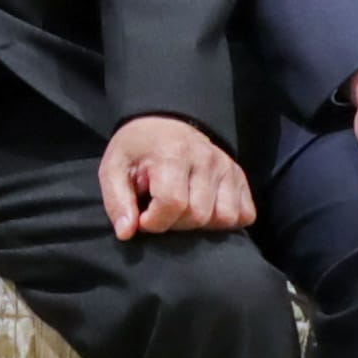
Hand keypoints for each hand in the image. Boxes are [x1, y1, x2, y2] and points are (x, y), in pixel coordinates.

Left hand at [101, 116, 253, 236]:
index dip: (154, 221)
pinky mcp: (239, 176)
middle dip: (175, 223)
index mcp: (173, 153)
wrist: (162, 125)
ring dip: (201, 224)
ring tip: (182, 210)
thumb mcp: (113, 169)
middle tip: (160, 211)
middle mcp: (206, 158)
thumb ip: (117, 201)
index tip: (143, 217)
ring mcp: (227, 167)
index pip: (173, 204)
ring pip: (224, 218)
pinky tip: (205, 210)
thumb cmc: (137, 150)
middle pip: (198, 216)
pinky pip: (244, 214)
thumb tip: (126, 233)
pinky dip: (225, 221)